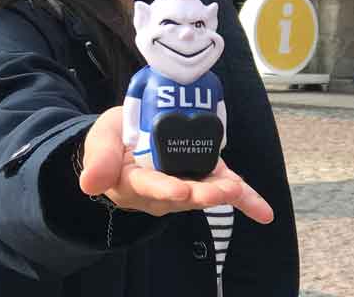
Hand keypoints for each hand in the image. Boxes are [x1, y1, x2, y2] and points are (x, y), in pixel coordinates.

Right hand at [78, 107, 273, 223]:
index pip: (150, 187)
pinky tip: (264, 213)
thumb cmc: (112, 141)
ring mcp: (184, 185)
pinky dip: (247, 201)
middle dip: (205, 193)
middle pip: (184, 194)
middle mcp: (161, 191)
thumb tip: (89, 183)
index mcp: (133, 182)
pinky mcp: (202, 177)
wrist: (124, 141)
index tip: (180, 190)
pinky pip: (225, 190)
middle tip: (225, 189)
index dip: (166, 189)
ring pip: (205, 191)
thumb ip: (98, 158)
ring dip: (225, 193)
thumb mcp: (99, 139)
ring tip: (241, 191)